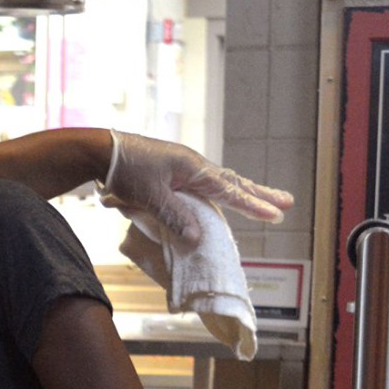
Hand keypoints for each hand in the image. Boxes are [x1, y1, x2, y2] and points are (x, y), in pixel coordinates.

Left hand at [103, 130, 294, 247]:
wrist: (102, 151)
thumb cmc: (125, 170)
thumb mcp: (150, 196)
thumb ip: (174, 216)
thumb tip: (197, 238)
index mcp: (193, 168)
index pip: (230, 190)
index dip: (253, 204)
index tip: (277, 213)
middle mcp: (193, 167)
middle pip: (232, 183)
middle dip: (258, 195)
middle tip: (286, 203)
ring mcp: (182, 169)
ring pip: (218, 184)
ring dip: (239, 193)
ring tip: (260, 201)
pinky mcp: (170, 174)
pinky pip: (200, 186)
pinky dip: (216, 194)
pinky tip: (218, 200)